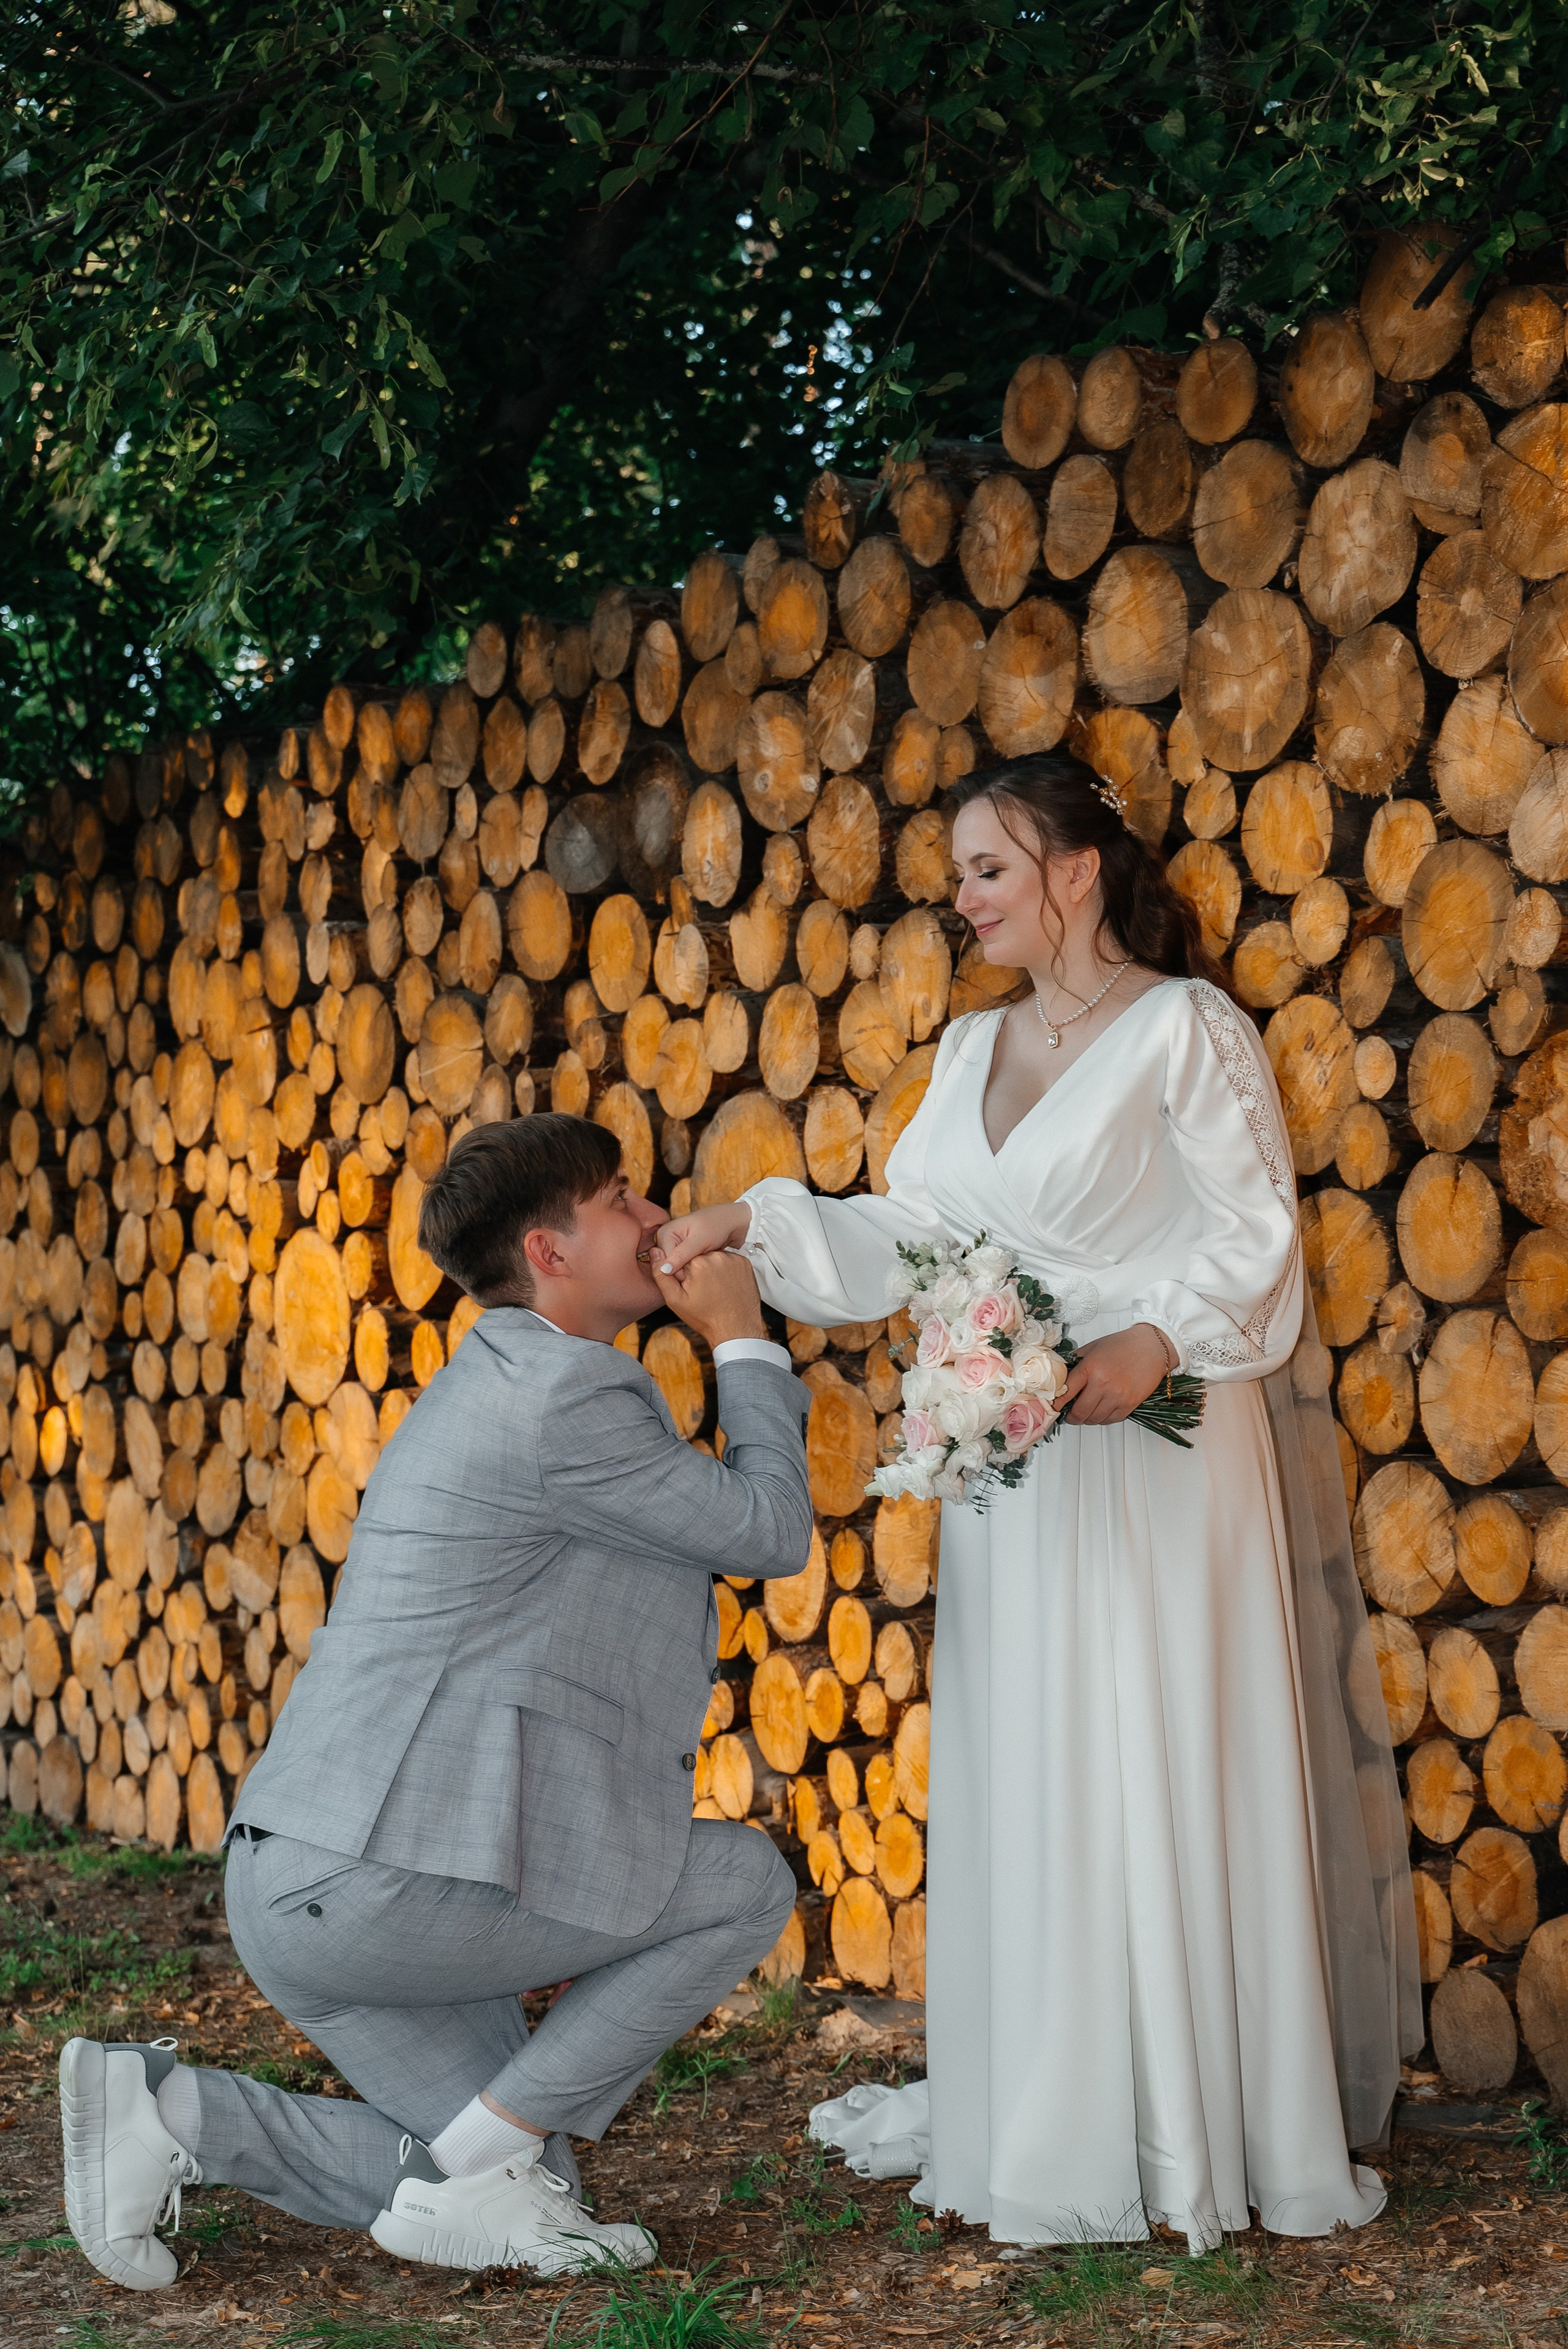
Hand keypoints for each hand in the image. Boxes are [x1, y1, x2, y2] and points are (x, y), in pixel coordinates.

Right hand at [653, 1248, 766, 1346]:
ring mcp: (733, 1259)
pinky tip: (726, 1286)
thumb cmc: (704, 1318)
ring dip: (712, 1269)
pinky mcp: (745, 1264)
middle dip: (698, 1270)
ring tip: (716, 1289)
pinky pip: (730, 1261)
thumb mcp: (675, 1300)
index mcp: (697, 1262)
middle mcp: (716, 1256)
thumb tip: (654, 1251)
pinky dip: (726, 1270)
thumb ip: (661, 1274)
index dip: (684, 1274)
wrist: (736, 1329)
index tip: (690, 1288)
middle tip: (704, 1291)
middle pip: (699, 1256)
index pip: (682, 1259)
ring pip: (714, 1258)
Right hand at [654, 1201, 750, 1274]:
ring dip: (692, 1270)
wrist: (734, 1221)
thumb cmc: (718, 1225)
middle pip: (669, 1266)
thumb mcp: (700, 1240)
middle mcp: (667, 1240)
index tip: (699, 1271)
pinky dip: (696, 1268)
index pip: (664, 1263)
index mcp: (664, 1233)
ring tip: (707, 1266)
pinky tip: (707, 1266)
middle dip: (686, 1270)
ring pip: (678, 1268)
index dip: (681, 1271)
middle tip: (705, 1267)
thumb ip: (681, 1255)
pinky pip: (686, 1267)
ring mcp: (676, 1246)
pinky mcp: (685, 1252)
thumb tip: (663, 1271)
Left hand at [1058, 1325, 1173, 1425]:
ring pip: (1094, 1419)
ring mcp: (1117, 1396)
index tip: (1053, 1407)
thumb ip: (1077, 1362)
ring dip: (1087, 1419)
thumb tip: (1063, 1376)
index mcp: (1090, 1367)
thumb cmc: (1123, 1345)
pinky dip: (1103, 1419)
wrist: (1152, 1347)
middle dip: (1071, 1417)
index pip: (1066, 1392)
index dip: (1056, 1403)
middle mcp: (1103, 1383)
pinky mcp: (1130, 1404)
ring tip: (1086, 1413)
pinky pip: (1111, 1420)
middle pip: (1079, 1412)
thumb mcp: (1094, 1347)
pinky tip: (1101, 1412)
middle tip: (1069, 1415)